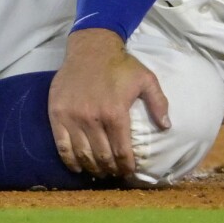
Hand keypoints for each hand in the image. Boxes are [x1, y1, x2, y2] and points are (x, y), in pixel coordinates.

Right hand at [48, 28, 169, 178]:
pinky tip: (77, 167)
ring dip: (93, 168)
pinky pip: (62, 146)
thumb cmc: (119, 64)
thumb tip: (167, 126)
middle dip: (111, 170)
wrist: (90, 48)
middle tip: (115, 174)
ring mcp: (72, 117)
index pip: (121, 152)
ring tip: (100, 172)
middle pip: (102, 157)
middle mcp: (92, 118)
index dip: (126, 166)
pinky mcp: (57, 114)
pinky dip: (70, 161)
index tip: (129, 171)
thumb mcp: (146, 79)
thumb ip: (158, 103)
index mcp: (115, 113)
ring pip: (83, 155)